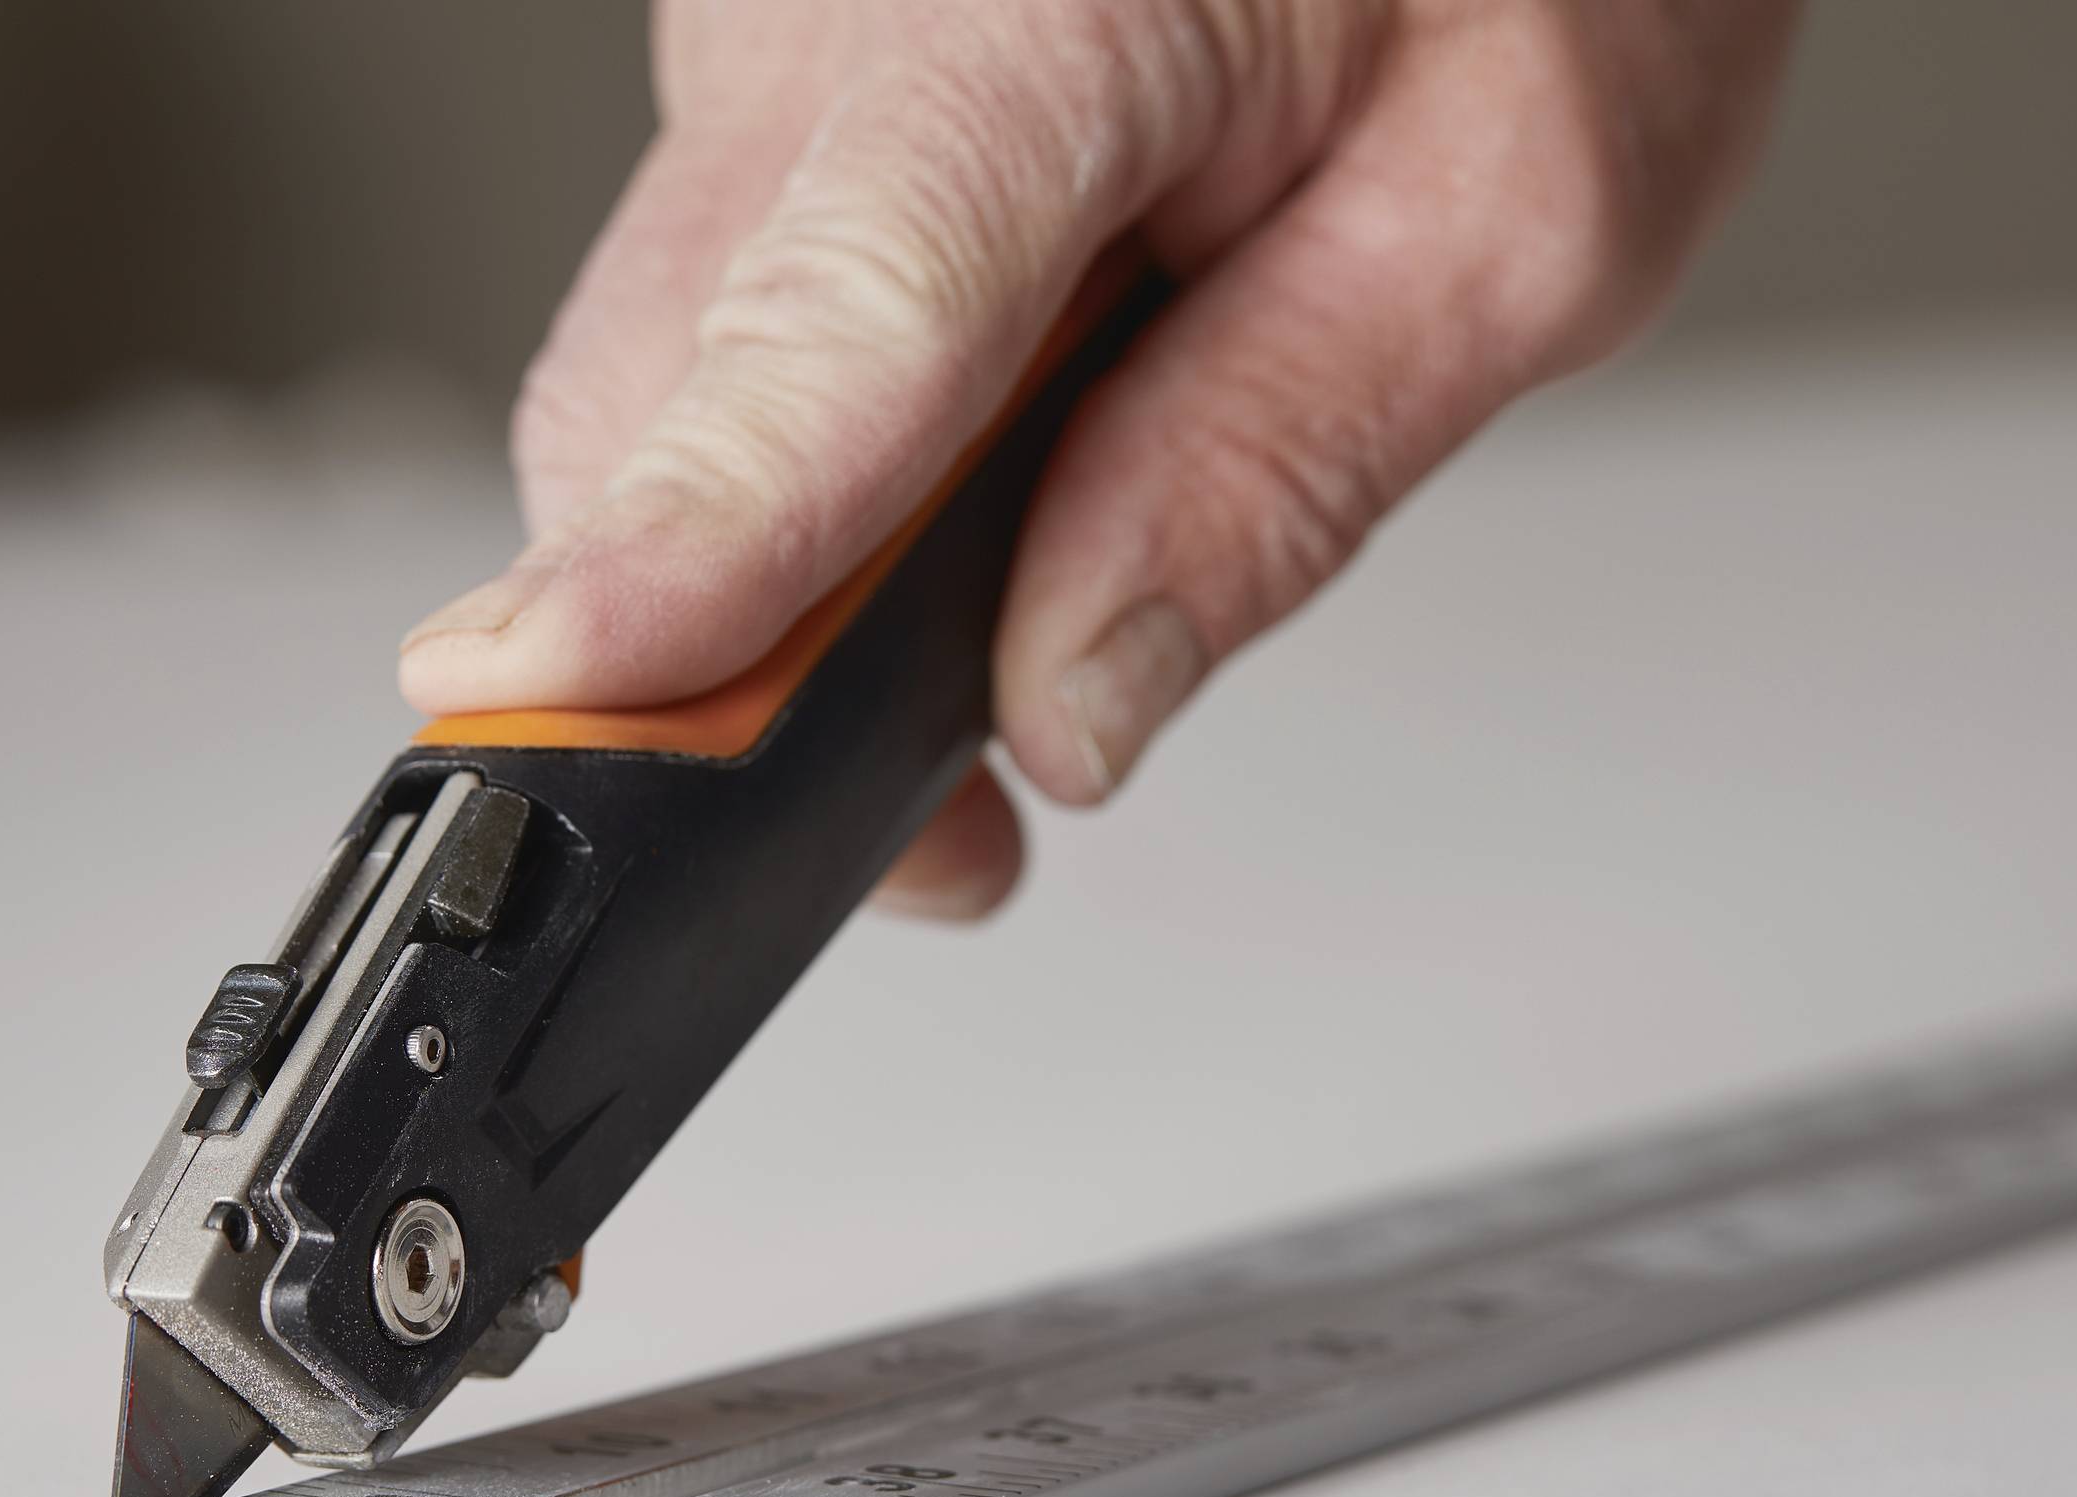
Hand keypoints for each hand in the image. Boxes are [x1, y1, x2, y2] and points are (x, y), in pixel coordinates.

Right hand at [399, 0, 1798, 915]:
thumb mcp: (1522, 206)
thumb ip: (1280, 465)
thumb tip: (1065, 698)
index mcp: (1042, 11)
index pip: (823, 324)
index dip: (687, 547)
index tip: (554, 698)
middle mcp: (836, 0)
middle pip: (664, 391)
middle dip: (749, 656)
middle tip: (951, 834)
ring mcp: (771, 22)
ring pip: (670, 367)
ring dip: (796, 558)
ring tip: (1021, 609)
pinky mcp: (767, 58)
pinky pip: (725, 301)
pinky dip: (817, 439)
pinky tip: (984, 440)